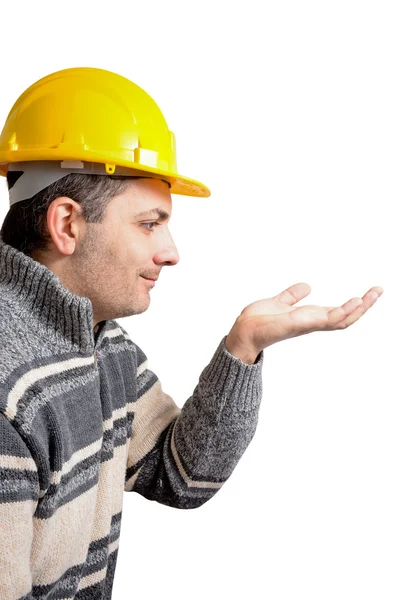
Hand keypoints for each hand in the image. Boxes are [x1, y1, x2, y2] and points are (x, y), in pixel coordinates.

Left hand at [225, 283, 383, 361]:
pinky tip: (354, 302)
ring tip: (372, 295)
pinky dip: (341, 312)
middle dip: (364, 306)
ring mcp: (307, 325)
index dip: (355, 304)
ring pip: (340, 319)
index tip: (370, 292)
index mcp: (309, 317)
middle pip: (346, 317)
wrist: (243, 332)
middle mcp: (311, 323)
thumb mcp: (279, 302)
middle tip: (379, 290)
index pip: (338, 312)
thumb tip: (307, 286)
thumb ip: (292, 295)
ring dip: (358, 308)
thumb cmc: (258, 321)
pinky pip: (325, 320)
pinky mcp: (299, 324)